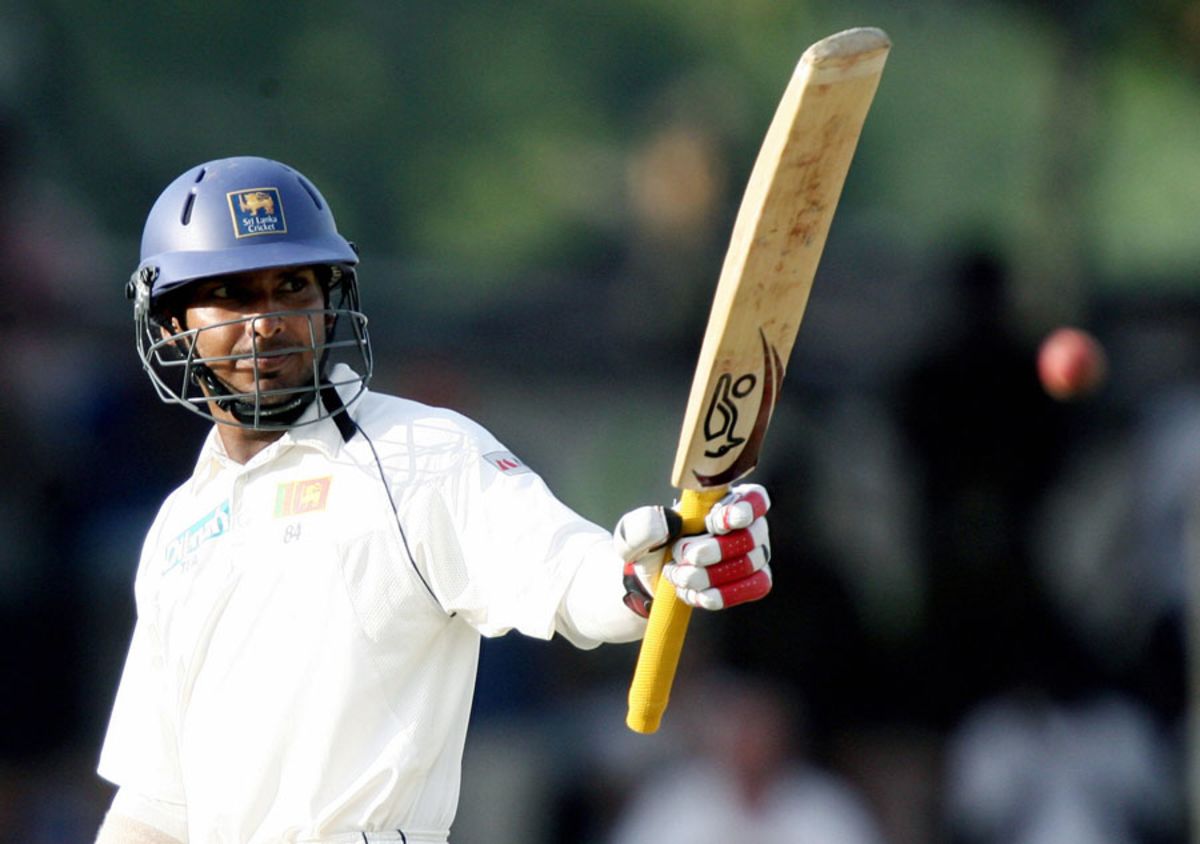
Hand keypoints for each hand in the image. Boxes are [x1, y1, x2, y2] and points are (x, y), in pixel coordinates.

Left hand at [613, 484, 771, 615]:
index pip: (753, 498)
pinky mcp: (755, 580)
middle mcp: (749, 524)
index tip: (713, 523)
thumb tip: (670, 524)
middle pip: (749, 536)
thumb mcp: (634, 532)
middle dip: (714, 550)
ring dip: (709, 575)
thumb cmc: (650, 547)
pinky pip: (754, 587)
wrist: (651, 579)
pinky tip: (696, 595)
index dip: (741, 510)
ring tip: (680, 576)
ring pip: (747, 564)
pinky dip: (723, 595)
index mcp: (725, 499)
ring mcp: (755, 553)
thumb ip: (644, 525)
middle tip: (681, 554)